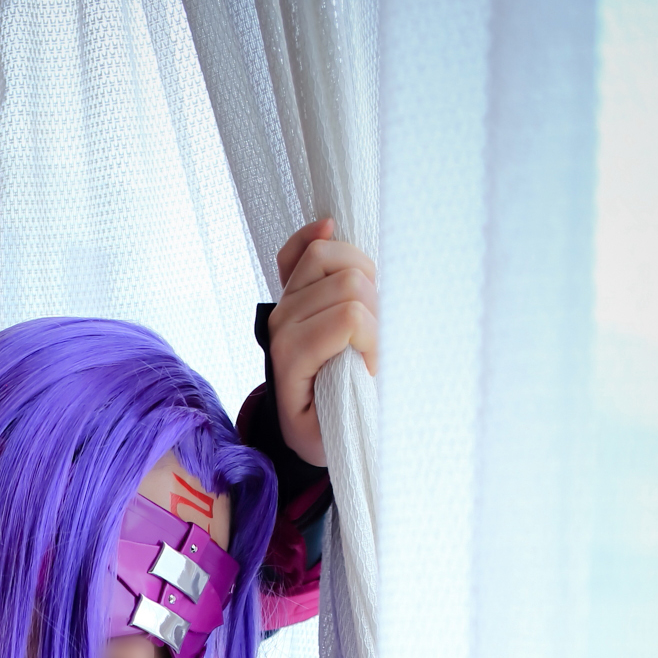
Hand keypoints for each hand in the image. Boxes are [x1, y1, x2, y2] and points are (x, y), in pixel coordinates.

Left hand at [268, 218, 377, 465]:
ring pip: (330, 254)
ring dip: (363, 277)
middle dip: (374, 311)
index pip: (351, 317)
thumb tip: (369, 351)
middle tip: (372, 344)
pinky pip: (297, 247)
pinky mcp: (289, 291)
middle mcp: (282, 322)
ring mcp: (283, 302)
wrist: (300, 424)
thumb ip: (352, 392)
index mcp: (291, 356)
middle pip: (349, 282)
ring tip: (367, 312)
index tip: (373, 371)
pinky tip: (331, 230)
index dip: (374, 340)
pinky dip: (316, 234)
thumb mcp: (336, 428)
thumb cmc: (322, 426)